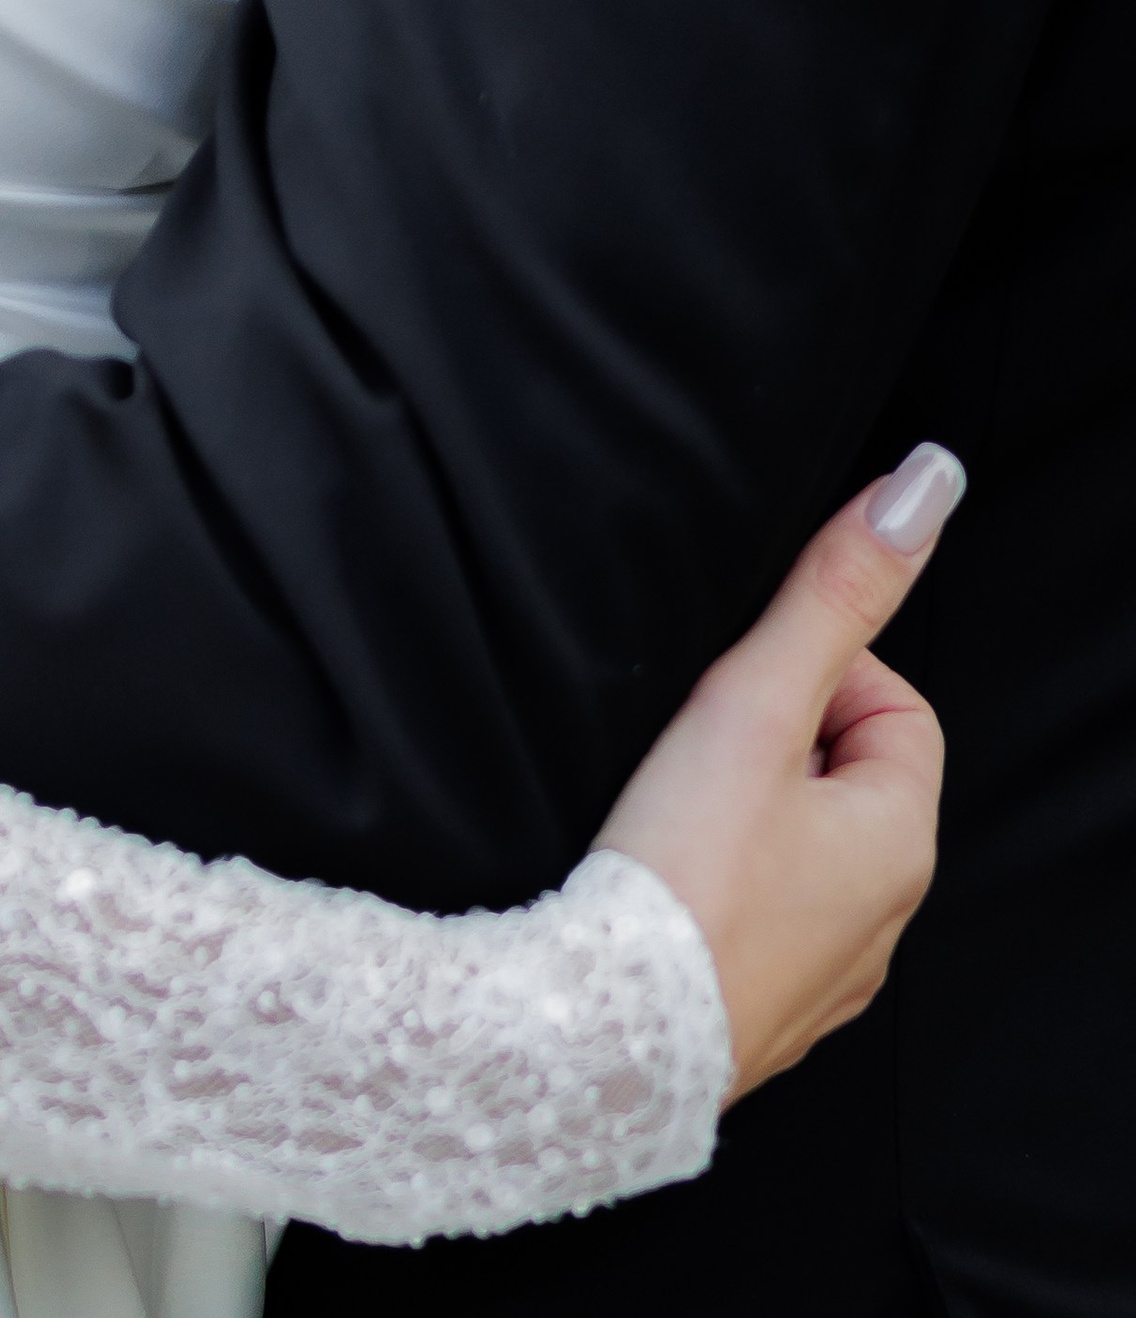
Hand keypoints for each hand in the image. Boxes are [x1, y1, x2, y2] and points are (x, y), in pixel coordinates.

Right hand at [599, 443, 959, 1097]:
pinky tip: (654, 881)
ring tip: (666, 809)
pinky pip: (752, 918)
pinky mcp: (755, 1015)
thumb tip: (925, 484)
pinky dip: (711, 886)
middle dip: (771, 744)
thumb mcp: (758, 698)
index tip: (736, 690)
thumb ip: (835, 589)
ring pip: (795, 849)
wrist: (597, 1038)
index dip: (811, 673)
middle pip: (842, 775)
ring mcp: (821, 978)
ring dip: (740, 815)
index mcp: (901, 840)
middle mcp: (882, 920)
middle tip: (692, 746)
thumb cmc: (679, 874)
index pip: (891, 704)